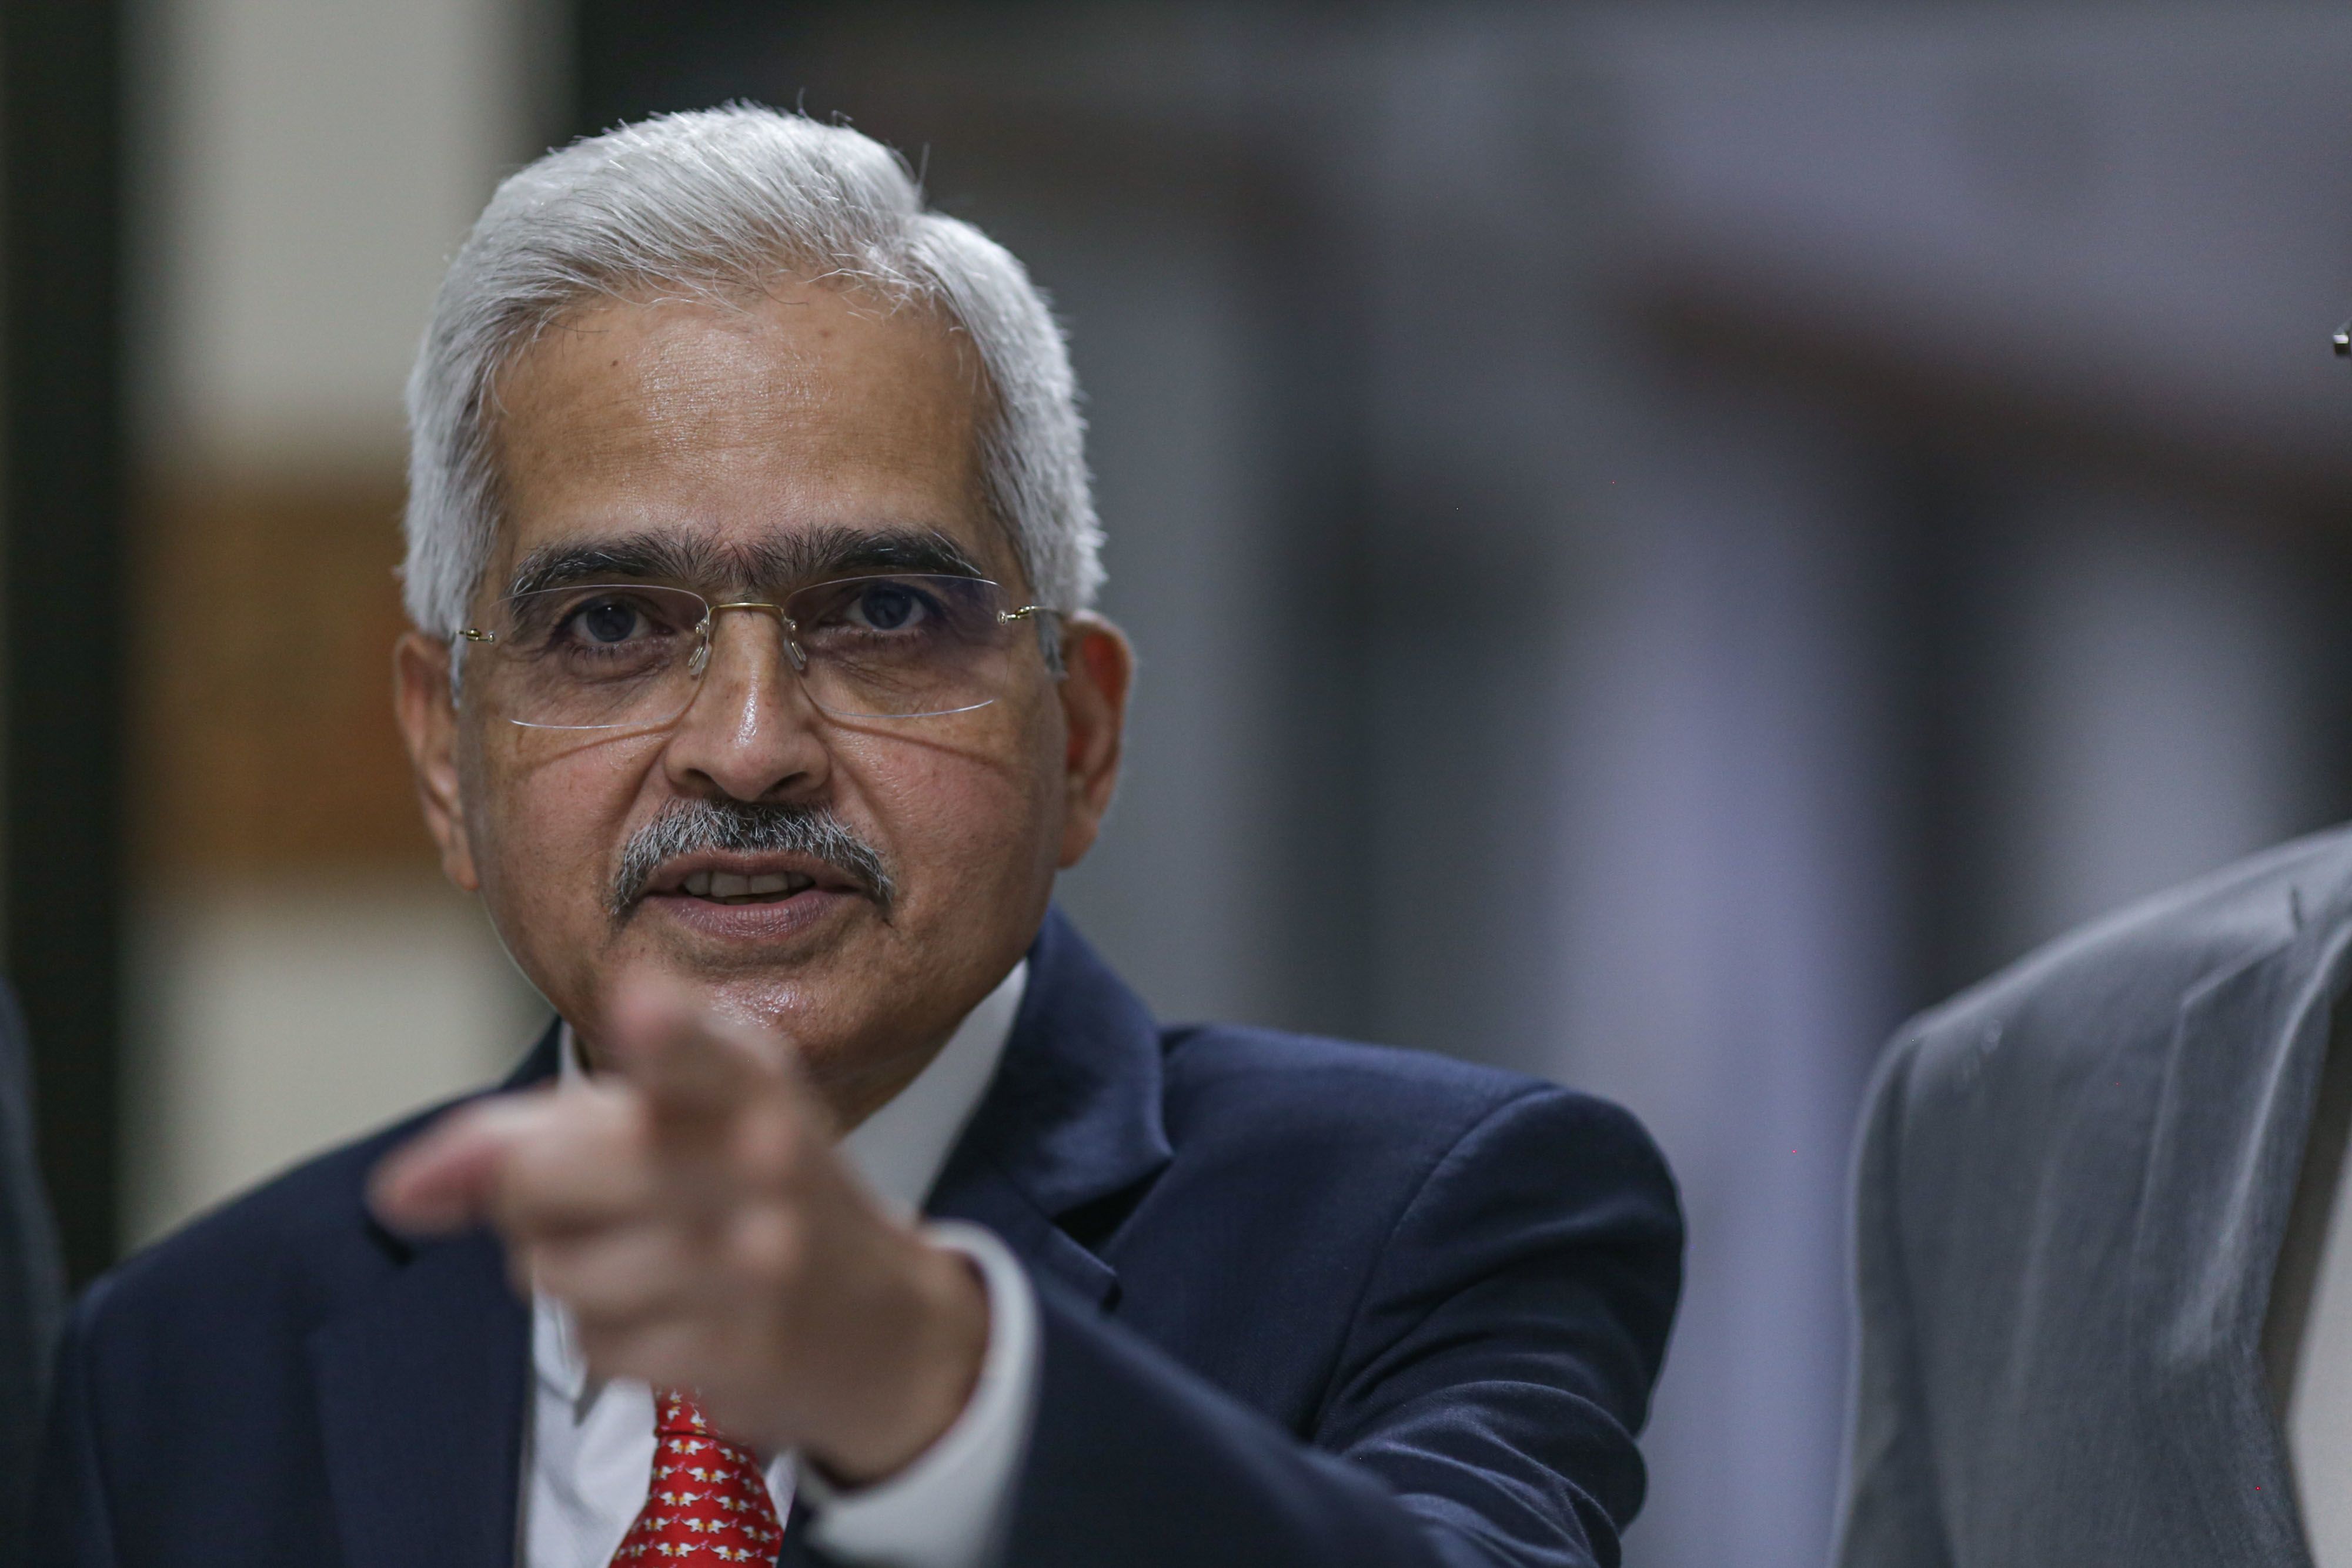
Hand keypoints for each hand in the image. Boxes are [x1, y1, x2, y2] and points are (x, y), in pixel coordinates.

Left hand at [367, 979, 989, 1482]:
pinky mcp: (739, 1352)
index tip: (639, 1006)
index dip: (665, 1030)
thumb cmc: (746, 1192)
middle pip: (548, 1170)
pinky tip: (677, 1319)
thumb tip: (397, 1192)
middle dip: (527, 1190)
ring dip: (573, 1274)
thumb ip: (532, 1129)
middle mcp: (764, 1159)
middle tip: (587, 1195)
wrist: (881, 1322)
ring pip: (555, 1270)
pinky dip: (613, 1339)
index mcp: (747, 1079)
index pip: (700, 1048)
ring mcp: (756, 1261)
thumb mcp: (672, 1122)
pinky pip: (597, 1346)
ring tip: (651, 1261)